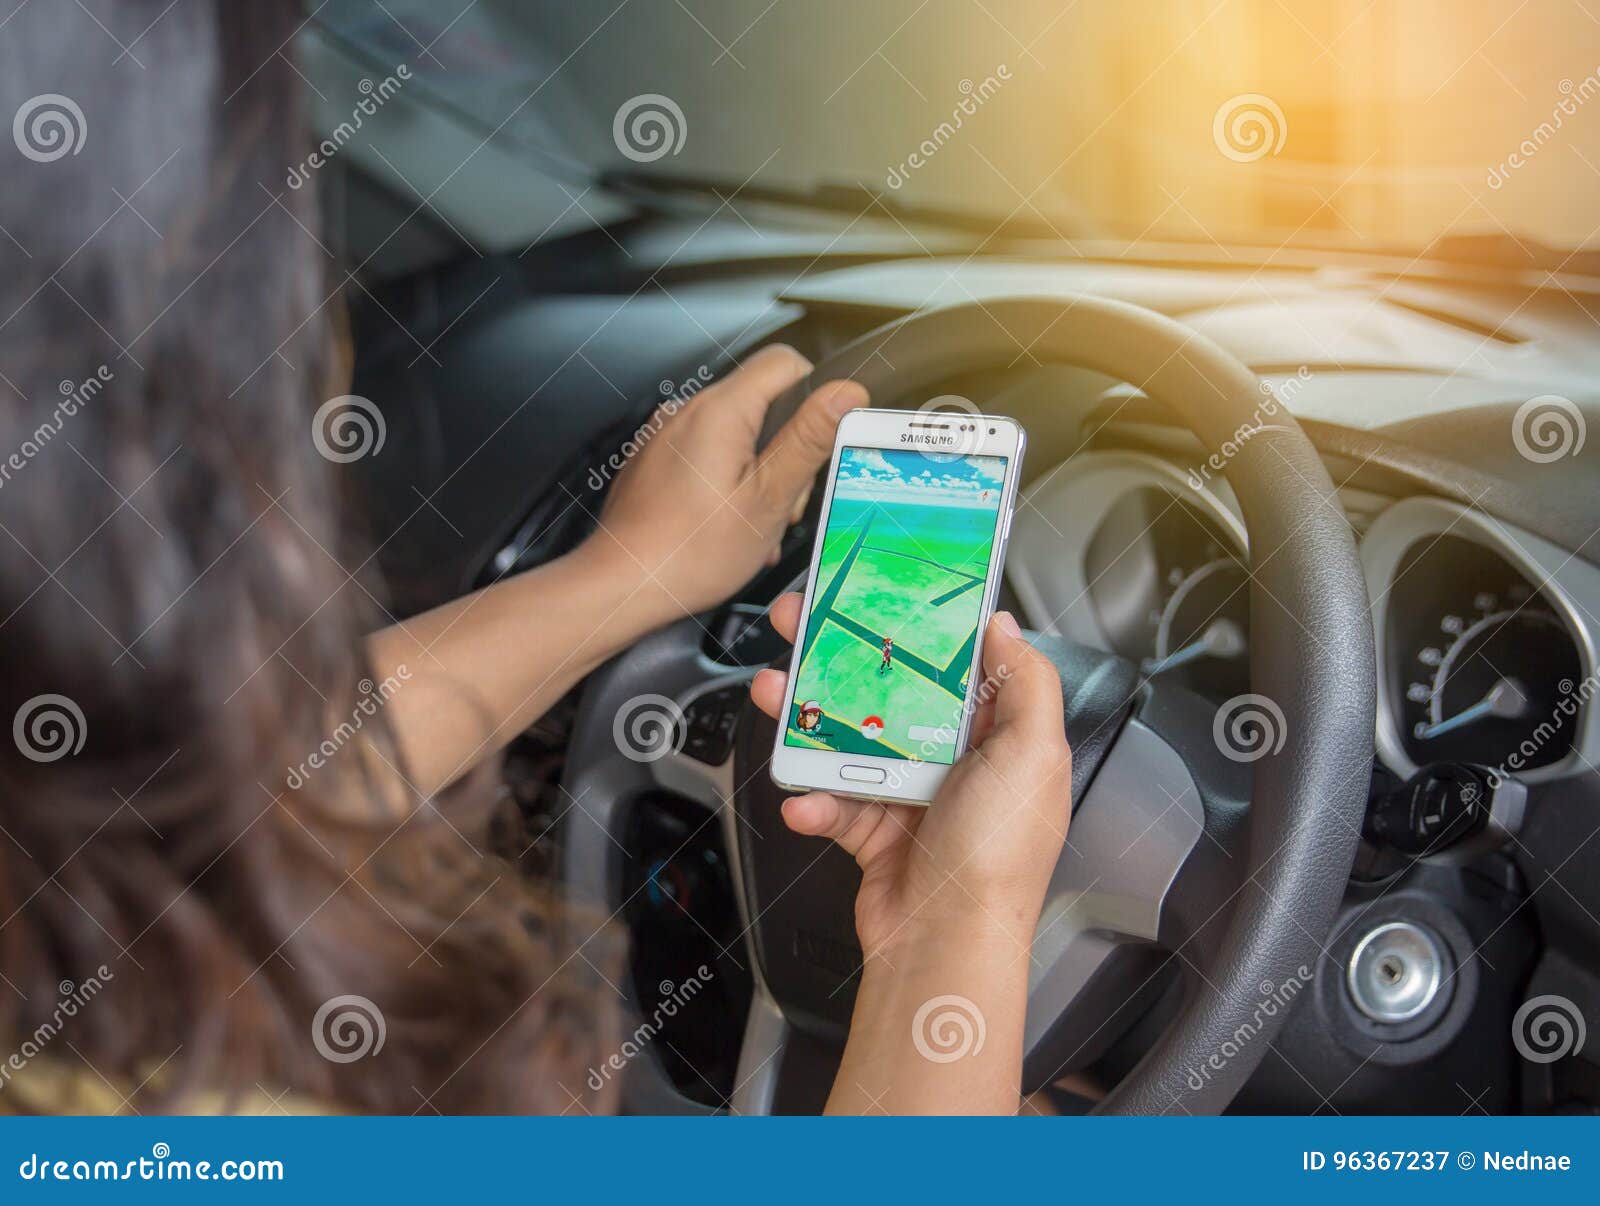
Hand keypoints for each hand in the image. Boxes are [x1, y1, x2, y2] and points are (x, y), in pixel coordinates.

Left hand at [585, 346, 866, 617]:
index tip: (819, 439)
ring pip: (736, 432)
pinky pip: (705, 453)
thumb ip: (809, 438)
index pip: (786, 361)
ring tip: (751, 521)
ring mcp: (666, 433)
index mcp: (720, 411)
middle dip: (785, 450)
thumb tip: (846, 392)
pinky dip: (726, 481)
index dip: (815, 394)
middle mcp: (687, 411)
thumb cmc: (688, 554)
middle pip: (762, 402)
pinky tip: (724, 522)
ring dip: (757, 472)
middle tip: (783, 502)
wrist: (622, 585)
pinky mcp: (655, 458)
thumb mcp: (769, 498)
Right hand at [751, 599, 1071, 960]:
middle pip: (891, 691)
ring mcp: (910, 796)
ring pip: (848, 738)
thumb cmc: (997, 859)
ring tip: (774, 696)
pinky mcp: (872, 831)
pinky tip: (807, 801)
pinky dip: (812, 800)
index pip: (957, 663)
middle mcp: (956, 763)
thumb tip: (1005, 626)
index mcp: (1000, 738)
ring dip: (806, 717)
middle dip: (841, 657)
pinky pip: (832, 800)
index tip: (878, 591)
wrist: (945, 945)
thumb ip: (1027, 682)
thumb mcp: (1035, 756)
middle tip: (801, 625)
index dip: (918, 624)